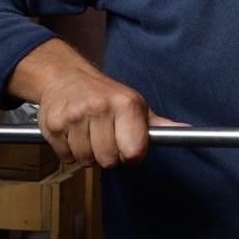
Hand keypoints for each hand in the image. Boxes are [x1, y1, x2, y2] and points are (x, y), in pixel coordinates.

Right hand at [8, 38, 182, 167]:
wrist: (65, 77)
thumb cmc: (106, 95)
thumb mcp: (136, 105)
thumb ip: (158, 124)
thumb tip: (185, 130)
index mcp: (126, 105)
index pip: (134, 151)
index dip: (131, 155)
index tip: (128, 147)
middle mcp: (100, 108)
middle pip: (108, 161)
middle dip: (108, 156)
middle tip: (105, 138)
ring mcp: (75, 116)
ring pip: (85, 161)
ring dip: (87, 154)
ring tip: (89, 134)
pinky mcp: (53, 125)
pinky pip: (65, 157)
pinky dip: (69, 151)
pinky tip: (73, 133)